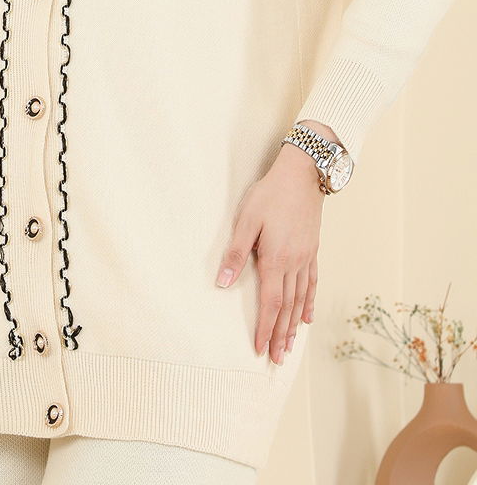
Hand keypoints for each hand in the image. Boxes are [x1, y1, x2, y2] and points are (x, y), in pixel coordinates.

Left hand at [215, 146, 323, 363]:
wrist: (303, 174)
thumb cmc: (270, 194)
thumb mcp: (246, 219)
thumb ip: (235, 252)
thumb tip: (222, 282)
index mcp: (274, 259)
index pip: (269, 303)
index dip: (263, 328)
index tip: (259, 349)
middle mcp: (293, 264)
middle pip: (286, 308)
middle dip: (279, 335)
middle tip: (275, 359)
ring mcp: (306, 258)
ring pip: (300, 300)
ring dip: (293, 325)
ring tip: (289, 346)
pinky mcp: (312, 250)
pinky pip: (312, 283)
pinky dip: (309, 303)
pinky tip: (307, 316)